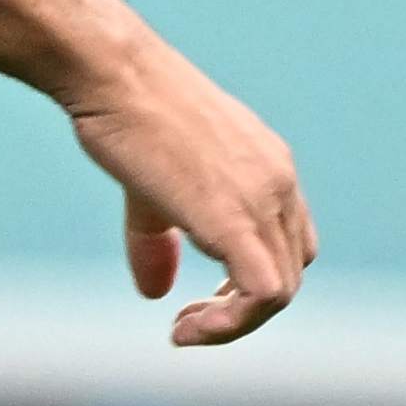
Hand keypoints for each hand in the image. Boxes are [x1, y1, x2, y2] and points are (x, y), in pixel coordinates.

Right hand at [74, 46, 311, 347]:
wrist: (114, 74)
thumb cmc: (123, 114)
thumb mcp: (150, 187)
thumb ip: (160, 242)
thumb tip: (154, 292)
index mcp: (269, 167)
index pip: (291, 243)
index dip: (254, 280)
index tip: (206, 296)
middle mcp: (279, 182)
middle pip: (291, 270)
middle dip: (241, 308)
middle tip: (188, 323)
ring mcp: (265, 198)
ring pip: (281, 291)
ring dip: (235, 324)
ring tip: (185, 330)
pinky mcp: (237, 219)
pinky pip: (263, 294)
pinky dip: (231, 323)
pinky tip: (186, 329)